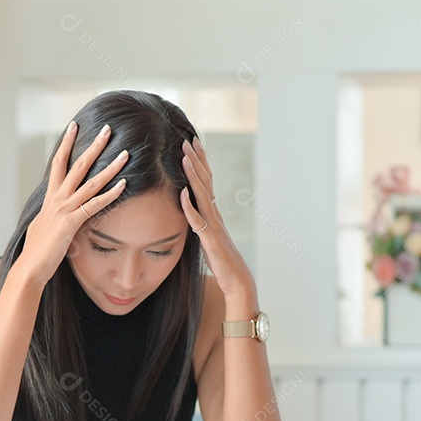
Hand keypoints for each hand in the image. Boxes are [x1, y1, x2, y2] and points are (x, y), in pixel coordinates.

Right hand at [17, 122, 128, 283]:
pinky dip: (110, 194)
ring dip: (110, 166)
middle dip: (94, 145)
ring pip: (91, 182)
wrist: (29, 267)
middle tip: (108, 129)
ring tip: (125, 154)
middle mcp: (56, 199)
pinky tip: (124, 184)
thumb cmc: (36, 252)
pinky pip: (94, 205)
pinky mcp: (71, 223)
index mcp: (49, 198)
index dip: (67, 144)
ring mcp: (63, 209)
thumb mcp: (42, 227)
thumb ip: (50, 216)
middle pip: (77, 165)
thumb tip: (53, 214)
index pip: (58, 164)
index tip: (74, 126)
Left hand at [179, 138, 256, 303]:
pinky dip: (190, 207)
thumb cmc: (221, 261)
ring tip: (183, 157)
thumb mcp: (207, 237)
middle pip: (206, 182)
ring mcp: (214, 226)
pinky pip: (199, 221)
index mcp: (214, 213)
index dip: (200, 162)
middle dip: (196, 160)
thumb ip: (199, 222)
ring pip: (203, 195)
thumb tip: (187, 209)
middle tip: (187, 139)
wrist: (237, 281)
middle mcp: (216, 214)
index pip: (206, 182)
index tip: (192, 143)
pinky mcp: (211, 240)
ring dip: (193, 175)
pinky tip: (182, 194)